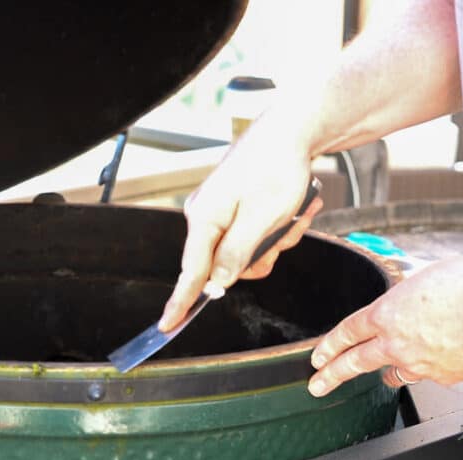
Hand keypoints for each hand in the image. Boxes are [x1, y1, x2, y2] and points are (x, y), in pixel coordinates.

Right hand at [159, 118, 318, 331]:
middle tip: (286, 229)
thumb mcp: (261, 219)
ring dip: (277, 239)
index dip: (180, 302)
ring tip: (294, 212)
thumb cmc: (276, 166)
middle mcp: (205, 215)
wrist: (291, 130)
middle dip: (263, 254)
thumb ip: (235, 255)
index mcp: (204, 218)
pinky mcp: (234, 207)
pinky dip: (277, 227)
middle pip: (227, 264)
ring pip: (247, 251)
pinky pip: (254, 234)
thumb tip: (216, 284)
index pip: (189, 272)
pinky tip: (292, 206)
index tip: (168, 326)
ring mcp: (220, 211)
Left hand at [308, 258, 462, 396]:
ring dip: (387, 372)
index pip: (346, 332)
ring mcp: (420, 364)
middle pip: (355, 363)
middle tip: (317, 385)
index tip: (317, 357)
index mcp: (385, 314)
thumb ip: (406, 293)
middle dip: (332, 375)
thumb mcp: (424, 275)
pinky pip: (431, 374)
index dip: (329, 345)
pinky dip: (432, 367)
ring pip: (394, 374)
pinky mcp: (445, 376)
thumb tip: (403, 296)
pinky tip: (443, 357)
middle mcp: (396, 343)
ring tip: (385, 373)